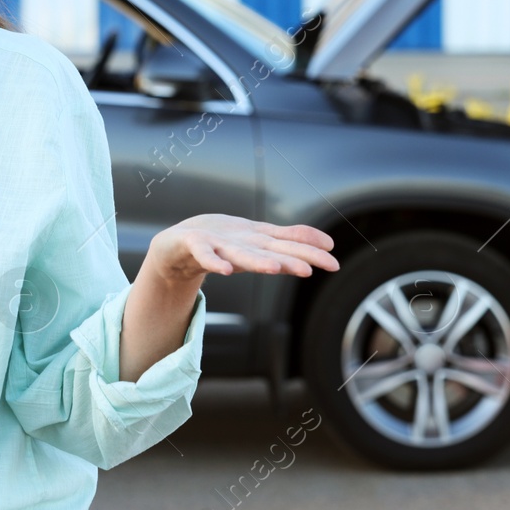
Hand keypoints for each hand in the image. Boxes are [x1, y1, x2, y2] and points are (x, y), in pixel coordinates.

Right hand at [140, 215, 338, 290]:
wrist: (177, 244)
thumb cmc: (222, 241)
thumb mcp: (259, 243)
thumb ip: (291, 241)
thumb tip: (328, 244)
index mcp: (257, 240)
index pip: (287, 245)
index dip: (308, 251)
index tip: (332, 259)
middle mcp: (241, 240)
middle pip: (268, 250)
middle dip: (289, 256)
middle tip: (309, 268)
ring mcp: (217, 243)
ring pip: (239, 253)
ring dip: (255, 259)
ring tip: (273, 268)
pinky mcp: (193, 245)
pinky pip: (204, 255)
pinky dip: (213, 261)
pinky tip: (223, 270)